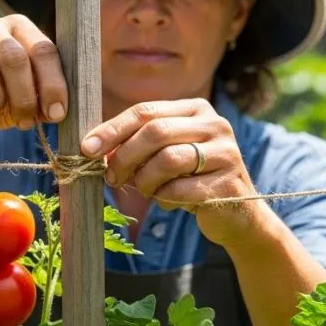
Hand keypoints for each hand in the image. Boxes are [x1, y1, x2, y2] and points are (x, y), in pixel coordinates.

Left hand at [80, 98, 272, 247]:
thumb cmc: (193, 181)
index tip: (87, 148)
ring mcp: (226, 153)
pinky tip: (170, 202)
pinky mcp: (228, 183)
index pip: (145, 111)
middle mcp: (215, 124)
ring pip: (167, 160)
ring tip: (146, 191)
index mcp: (197, 109)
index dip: (112, 130)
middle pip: (155, 132)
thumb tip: (95, 148)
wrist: (238, 216)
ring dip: (145, 181)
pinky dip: (165, 199)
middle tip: (112, 178)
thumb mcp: (166, 155)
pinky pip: (180, 190)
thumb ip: (138, 145)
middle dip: (125, 157)